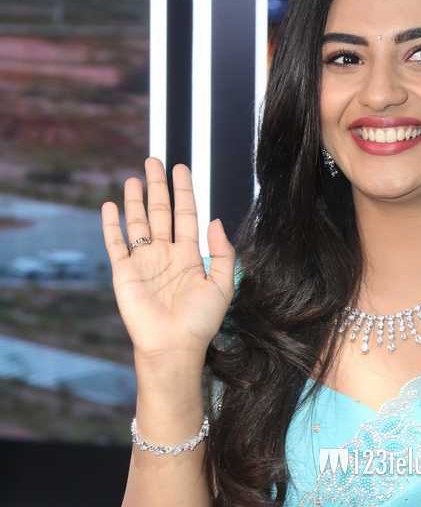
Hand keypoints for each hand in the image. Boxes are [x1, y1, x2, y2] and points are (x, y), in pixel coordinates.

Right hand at [100, 157, 235, 361]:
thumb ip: (223, 253)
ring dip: (136, 200)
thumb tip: (216, 220)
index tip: (181, 168)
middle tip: (154, 161)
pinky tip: (110, 206)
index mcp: (190, 257)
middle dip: (158, 187)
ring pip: (138, 222)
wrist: (173, 345)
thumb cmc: (200, 322)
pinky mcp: (124, 272)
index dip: (184, 192)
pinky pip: (116, 243)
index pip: (187, 215)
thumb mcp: (223, 286)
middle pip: (161, 212)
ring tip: (134, 178)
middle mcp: (166, 255)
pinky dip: (112, 224)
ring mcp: (144, 262)